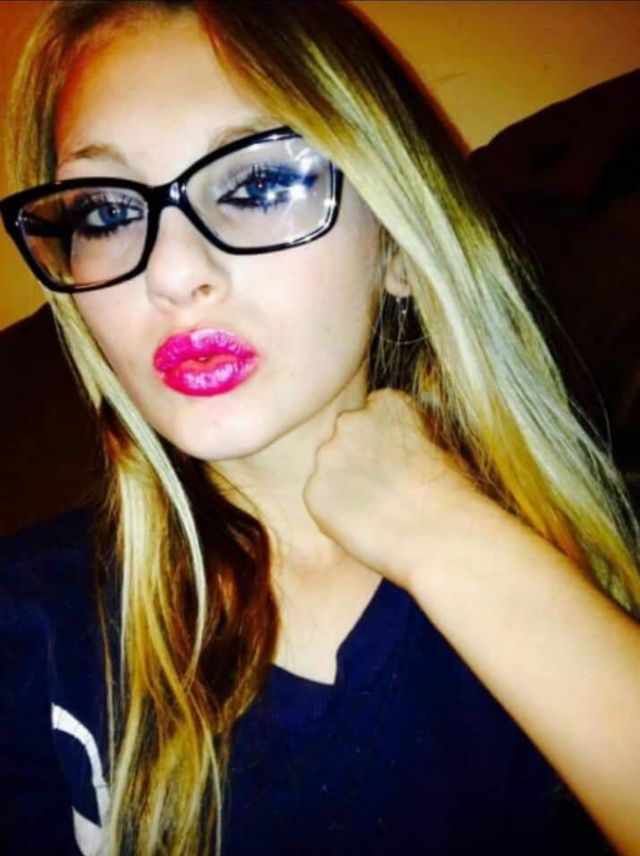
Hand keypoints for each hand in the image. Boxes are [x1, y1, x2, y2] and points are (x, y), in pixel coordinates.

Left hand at [303, 389, 490, 590]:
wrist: (442, 533)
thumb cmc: (453, 493)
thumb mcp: (440, 440)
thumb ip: (409, 431)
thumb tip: (398, 443)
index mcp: (386, 402)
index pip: (372, 414)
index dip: (384, 443)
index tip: (398, 464)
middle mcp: (350, 421)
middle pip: (346, 439)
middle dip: (358, 460)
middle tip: (383, 491)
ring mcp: (328, 456)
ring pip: (329, 470)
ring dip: (344, 486)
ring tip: (377, 512)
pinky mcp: (314, 491)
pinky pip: (320, 501)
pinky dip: (334, 514)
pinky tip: (365, 526)